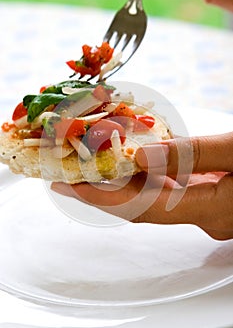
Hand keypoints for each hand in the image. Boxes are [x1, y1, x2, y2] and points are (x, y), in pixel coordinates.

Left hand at [51, 132, 232, 240]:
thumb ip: (191, 154)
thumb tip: (141, 154)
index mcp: (211, 210)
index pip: (140, 208)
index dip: (100, 197)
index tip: (68, 186)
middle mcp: (204, 217)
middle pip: (142, 206)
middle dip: (104, 190)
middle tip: (71, 173)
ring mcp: (208, 210)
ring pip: (156, 198)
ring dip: (125, 182)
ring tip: (95, 165)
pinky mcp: (212, 198)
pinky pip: (172, 191)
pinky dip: (150, 177)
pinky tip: (136, 162)